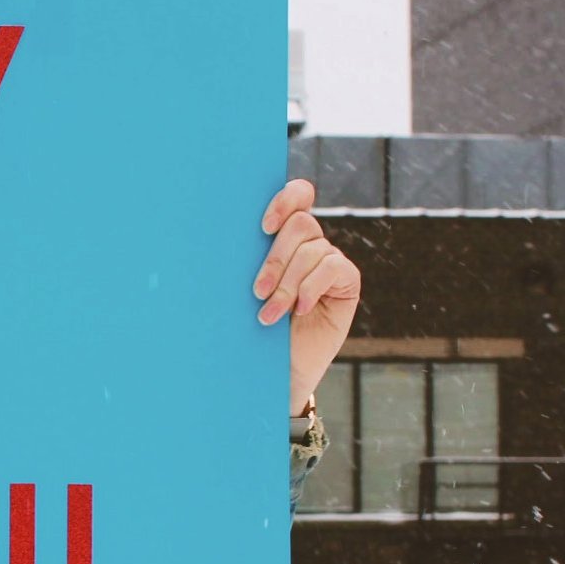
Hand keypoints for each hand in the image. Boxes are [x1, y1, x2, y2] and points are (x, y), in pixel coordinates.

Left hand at [252, 178, 359, 416]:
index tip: (263, 227)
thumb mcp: (242, 290)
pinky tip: (300, 310)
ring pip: (312, 250)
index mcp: (284, 235)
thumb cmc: (251, 327)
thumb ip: (244, 260)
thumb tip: (217, 234)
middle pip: (301, 224)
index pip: (299, 195)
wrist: (273, 368)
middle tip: (257, 291)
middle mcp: (310, 243)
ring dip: (287, 284)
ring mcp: (330, 260)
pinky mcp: (346, 281)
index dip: (285, 201)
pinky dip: (311, 287)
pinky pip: (332, 268)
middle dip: (275, 259)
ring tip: (269, 314)